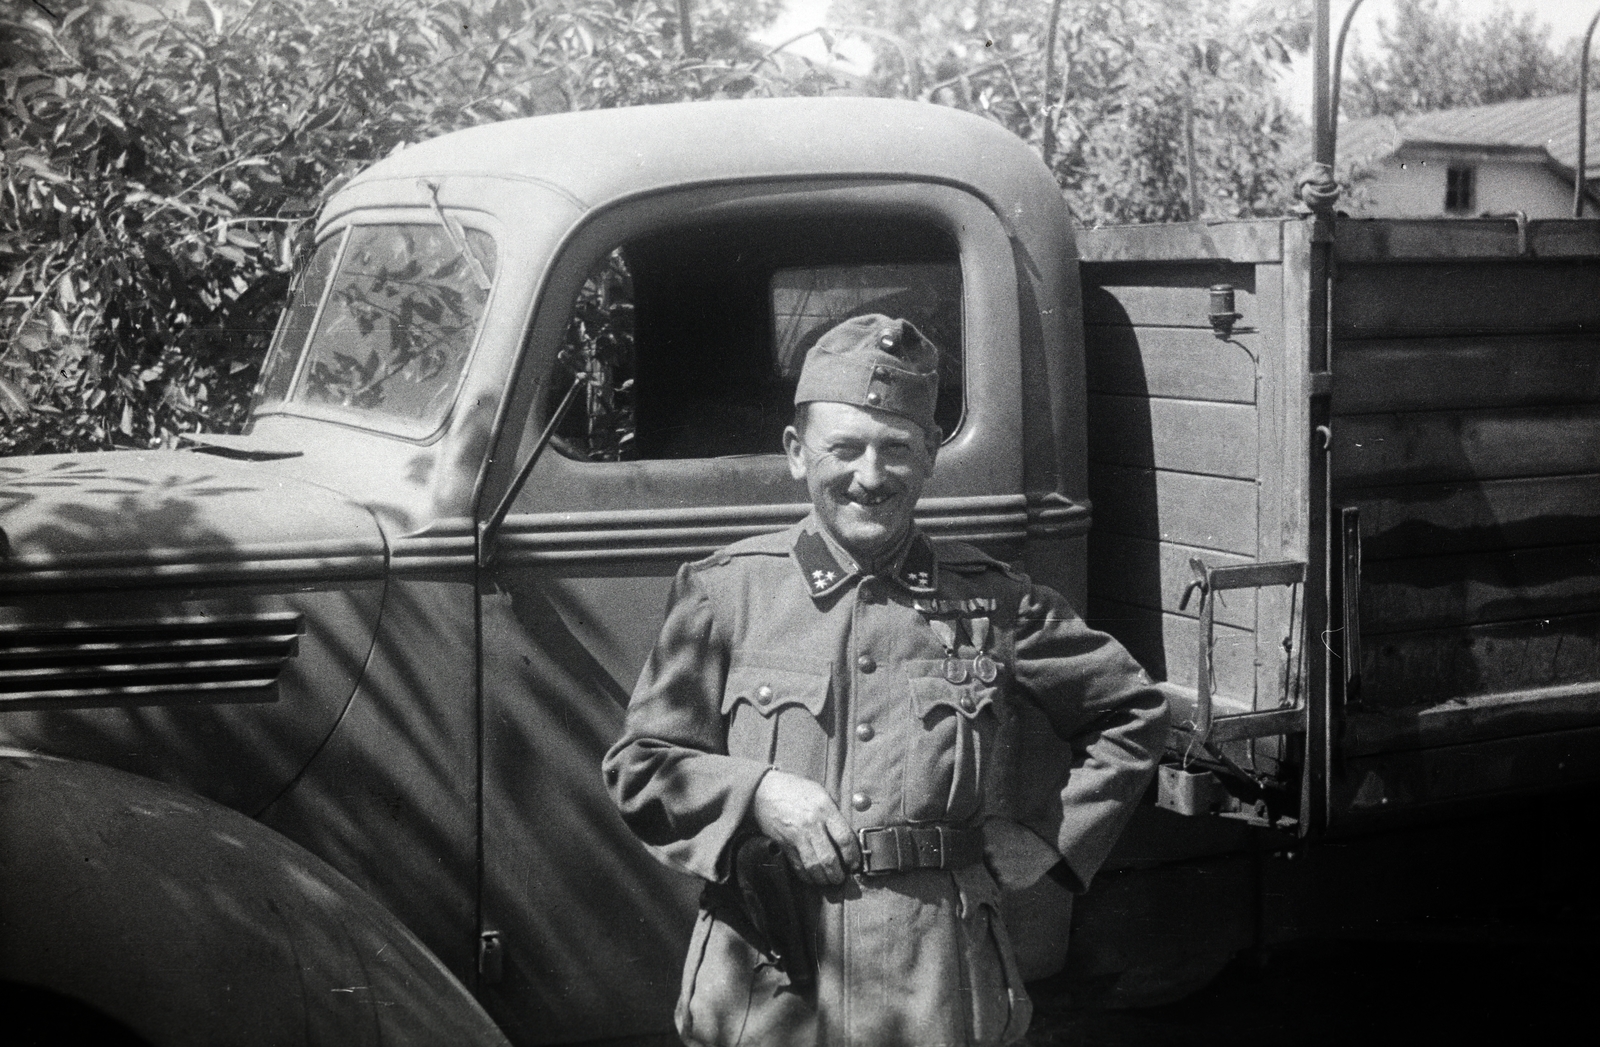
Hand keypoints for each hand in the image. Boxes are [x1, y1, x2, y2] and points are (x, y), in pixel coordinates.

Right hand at [751, 770, 861, 885]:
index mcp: (824, 809)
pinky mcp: (783, 844)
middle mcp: (811, 824)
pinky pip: (798, 866)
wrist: (764, 790)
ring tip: (828, 880)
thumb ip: (833, 813)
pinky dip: (807, 875)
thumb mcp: (820, 793)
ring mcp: (796, 836)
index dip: (853, 856)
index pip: (845, 839)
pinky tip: (813, 876)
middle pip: (829, 858)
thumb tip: (847, 836)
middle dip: (838, 874)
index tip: (854, 863)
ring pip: (813, 866)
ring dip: (823, 878)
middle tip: (841, 878)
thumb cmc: (795, 790)